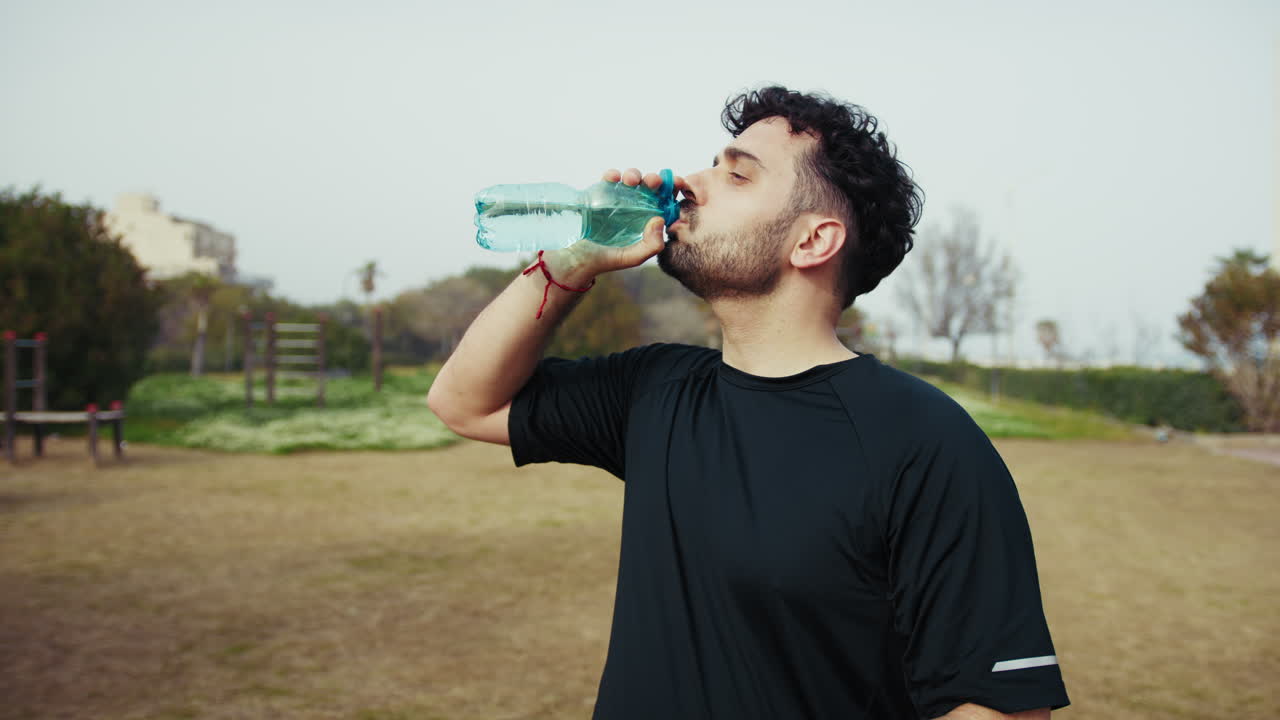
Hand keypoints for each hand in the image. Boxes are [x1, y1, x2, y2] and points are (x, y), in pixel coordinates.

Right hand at [544, 167, 687, 281]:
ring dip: (634, 174)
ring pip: (630, 180)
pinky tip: (614, 178)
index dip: (672, 190)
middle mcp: (634, 208)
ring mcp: (617, 199)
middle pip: (649, 188)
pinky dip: (612, 174)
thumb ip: (651, 246)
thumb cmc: (604, 260)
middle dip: (654, 180)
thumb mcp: (632, 258)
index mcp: (646, 220)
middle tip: (654, 182)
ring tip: (632, 181)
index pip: (664, 201)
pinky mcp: (598, 194)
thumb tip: (659, 219)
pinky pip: (608, 179)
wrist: (573, 259)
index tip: (678, 183)